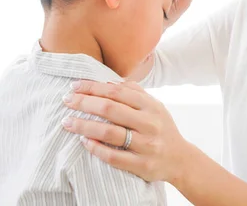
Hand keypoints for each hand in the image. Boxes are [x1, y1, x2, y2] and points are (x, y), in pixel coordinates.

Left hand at [62, 80, 191, 182]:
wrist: (180, 159)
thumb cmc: (161, 128)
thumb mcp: (155, 106)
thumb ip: (135, 93)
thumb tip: (108, 83)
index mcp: (151, 106)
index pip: (117, 92)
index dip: (93, 88)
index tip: (75, 86)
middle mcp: (150, 123)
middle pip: (111, 109)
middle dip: (85, 103)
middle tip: (67, 101)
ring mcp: (146, 145)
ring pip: (110, 133)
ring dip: (84, 126)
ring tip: (67, 122)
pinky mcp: (142, 165)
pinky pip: (114, 156)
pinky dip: (96, 148)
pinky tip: (84, 142)